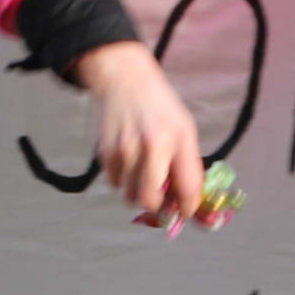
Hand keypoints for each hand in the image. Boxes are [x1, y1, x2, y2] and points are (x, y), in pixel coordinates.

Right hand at [72, 42, 208, 228]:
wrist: (126, 82)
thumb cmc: (162, 108)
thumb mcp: (186, 130)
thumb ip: (188, 163)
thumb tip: (188, 200)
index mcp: (179, 140)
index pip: (187, 187)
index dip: (188, 207)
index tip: (187, 212)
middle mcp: (151, 146)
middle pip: (150, 200)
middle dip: (158, 206)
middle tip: (163, 200)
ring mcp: (125, 150)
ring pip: (130, 195)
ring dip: (139, 193)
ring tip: (146, 175)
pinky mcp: (105, 152)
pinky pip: (115, 184)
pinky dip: (124, 181)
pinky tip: (131, 163)